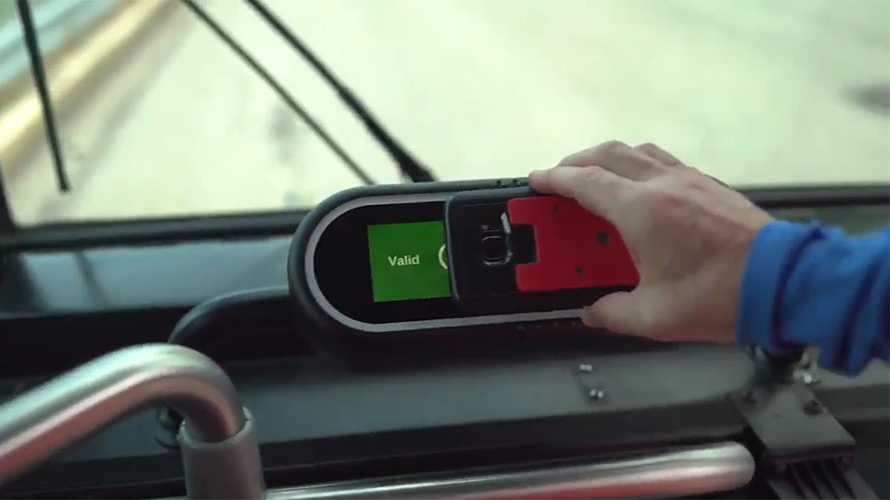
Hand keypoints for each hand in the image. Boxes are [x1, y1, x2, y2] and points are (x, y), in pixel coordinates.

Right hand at [529, 141, 772, 342]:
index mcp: (641, 211)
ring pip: (637, 152)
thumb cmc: (721, 296)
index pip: (584, 182)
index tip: (536, 181)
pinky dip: (638, 166)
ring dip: (608, 159)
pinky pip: (662, 162)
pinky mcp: (710, 186)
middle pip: (607, 154)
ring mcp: (690, 180)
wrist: (784, 281)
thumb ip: (612, 313)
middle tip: (558, 180)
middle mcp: (663, 185)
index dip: (554, 180)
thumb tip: (593, 312)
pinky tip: (638, 190)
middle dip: (576, 163)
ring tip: (594, 178)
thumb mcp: (654, 317)